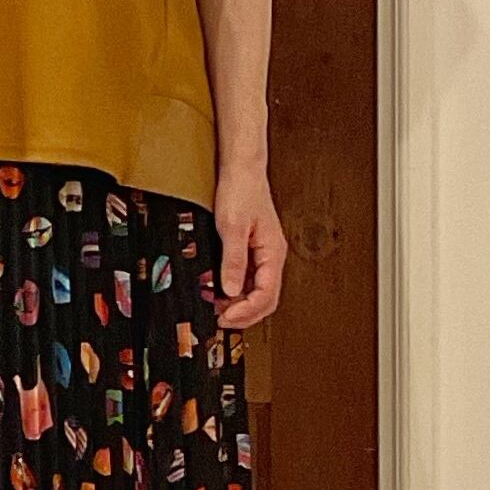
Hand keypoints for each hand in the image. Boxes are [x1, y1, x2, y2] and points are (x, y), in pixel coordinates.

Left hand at [213, 167, 286, 329]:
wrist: (241, 170)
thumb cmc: (241, 190)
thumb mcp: (232, 227)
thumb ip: (233, 260)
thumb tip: (231, 289)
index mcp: (273, 252)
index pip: (267, 295)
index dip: (246, 311)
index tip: (226, 317)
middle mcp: (271, 256)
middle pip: (266, 299)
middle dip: (244, 314)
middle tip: (220, 320)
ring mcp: (263, 255)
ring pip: (258, 291)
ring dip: (239, 304)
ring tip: (216, 308)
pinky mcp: (253, 250)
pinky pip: (249, 279)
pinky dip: (235, 290)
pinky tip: (219, 291)